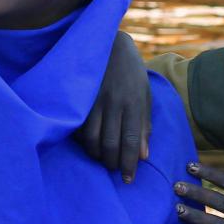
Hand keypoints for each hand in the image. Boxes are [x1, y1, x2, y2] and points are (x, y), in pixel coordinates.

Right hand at [78, 31, 150, 182]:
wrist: (109, 43)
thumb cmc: (131, 73)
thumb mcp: (144, 95)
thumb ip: (144, 125)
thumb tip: (145, 155)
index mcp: (133, 102)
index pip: (131, 140)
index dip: (130, 163)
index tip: (129, 180)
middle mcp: (114, 102)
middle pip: (110, 143)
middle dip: (112, 163)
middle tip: (114, 170)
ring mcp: (94, 99)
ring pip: (91, 138)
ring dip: (96, 155)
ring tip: (101, 159)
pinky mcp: (80, 97)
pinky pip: (79, 127)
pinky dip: (83, 140)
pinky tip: (88, 144)